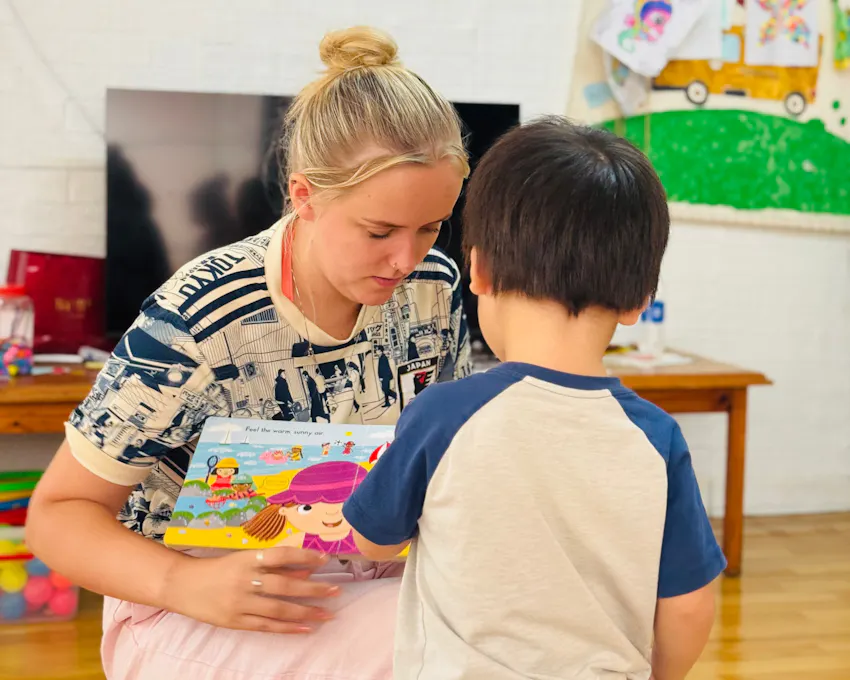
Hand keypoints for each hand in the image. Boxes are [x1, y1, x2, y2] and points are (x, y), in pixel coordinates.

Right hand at [163, 547, 339, 632]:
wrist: (181, 585)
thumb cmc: (217, 568)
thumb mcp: (243, 559)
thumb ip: (272, 564)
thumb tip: (305, 567)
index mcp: (247, 559)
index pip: (281, 555)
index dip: (304, 556)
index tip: (326, 559)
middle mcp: (245, 580)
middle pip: (285, 585)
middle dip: (313, 589)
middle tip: (336, 590)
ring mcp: (240, 603)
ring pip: (279, 609)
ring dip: (306, 612)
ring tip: (327, 613)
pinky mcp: (235, 621)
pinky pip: (266, 626)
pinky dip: (288, 628)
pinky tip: (305, 628)